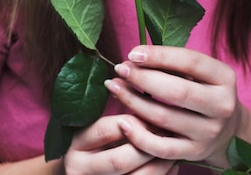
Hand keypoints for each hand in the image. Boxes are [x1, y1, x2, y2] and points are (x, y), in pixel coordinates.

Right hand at [63, 114, 177, 174]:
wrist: (84, 169)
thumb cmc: (95, 139)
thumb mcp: (95, 123)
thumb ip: (114, 109)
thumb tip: (139, 84)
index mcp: (76, 144)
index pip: (105, 130)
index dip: (133, 121)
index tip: (153, 112)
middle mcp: (80, 168)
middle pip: (120, 160)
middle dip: (148, 145)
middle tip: (168, 130)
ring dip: (159, 164)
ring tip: (174, 147)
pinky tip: (171, 163)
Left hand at [105, 45, 242, 167]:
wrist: (227, 130)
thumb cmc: (204, 90)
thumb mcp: (200, 72)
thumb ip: (173, 63)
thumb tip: (133, 59)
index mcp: (224, 78)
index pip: (190, 62)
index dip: (159, 55)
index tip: (133, 52)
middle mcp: (221, 106)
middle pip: (176, 91)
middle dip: (142, 78)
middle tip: (120, 69)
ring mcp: (209, 132)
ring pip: (164, 118)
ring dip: (133, 101)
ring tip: (115, 88)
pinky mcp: (195, 152)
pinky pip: (161, 148)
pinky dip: (139, 135)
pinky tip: (123, 121)